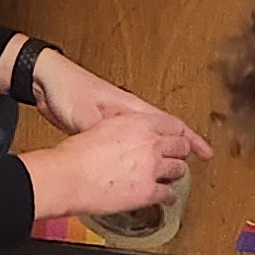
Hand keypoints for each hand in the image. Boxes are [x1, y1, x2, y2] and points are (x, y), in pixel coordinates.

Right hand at [24, 110, 200, 224]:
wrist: (68, 176)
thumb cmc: (77, 154)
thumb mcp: (103, 127)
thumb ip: (123, 129)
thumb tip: (127, 135)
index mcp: (139, 123)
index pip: (173, 124)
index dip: (180, 133)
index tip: (182, 137)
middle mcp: (150, 143)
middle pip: (180, 146)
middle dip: (180, 152)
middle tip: (178, 157)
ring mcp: (151, 168)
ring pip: (178, 170)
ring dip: (176, 173)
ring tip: (174, 176)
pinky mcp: (148, 191)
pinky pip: (167, 194)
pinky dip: (169, 197)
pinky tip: (167, 198)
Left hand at [30, 55, 214, 160]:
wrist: (48, 82)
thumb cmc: (69, 91)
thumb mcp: (88, 116)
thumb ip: (106, 135)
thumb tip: (122, 155)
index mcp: (133, 109)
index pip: (172, 125)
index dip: (192, 140)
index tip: (207, 154)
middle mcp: (131, 116)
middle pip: (167, 133)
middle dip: (183, 150)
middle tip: (192, 171)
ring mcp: (120, 122)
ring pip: (152, 140)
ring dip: (164, 154)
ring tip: (173, 172)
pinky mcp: (106, 128)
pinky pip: (134, 145)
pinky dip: (144, 156)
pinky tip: (142, 168)